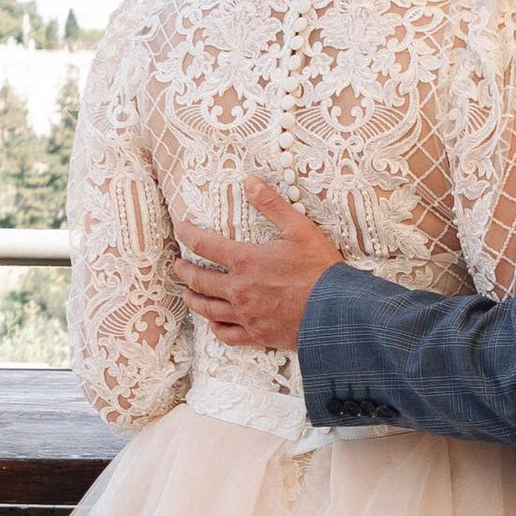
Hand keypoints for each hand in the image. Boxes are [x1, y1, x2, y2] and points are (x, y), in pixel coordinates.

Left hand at [176, 181, 346, 351]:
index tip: (180, 229)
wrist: (336, 312)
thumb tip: (250, 181)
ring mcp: (246, 315)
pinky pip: (226, 334)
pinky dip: (215, 327)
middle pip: (198, 280)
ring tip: (187, 292)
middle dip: (184, 270)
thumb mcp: (299, 228)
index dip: (187, 234)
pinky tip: (213, 322)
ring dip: (192, 298)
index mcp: (246, 261)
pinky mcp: (256, 335)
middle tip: (178, 264)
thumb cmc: (320, 269)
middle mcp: (239, 290)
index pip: (204, 245)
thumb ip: (272, 204)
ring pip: (207, 309)